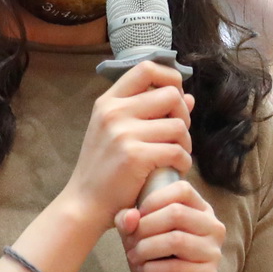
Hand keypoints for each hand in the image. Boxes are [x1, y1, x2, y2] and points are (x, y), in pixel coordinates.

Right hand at [61, 61, 192, 235]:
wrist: (84, 203)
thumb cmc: (104, 169)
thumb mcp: (118, 133)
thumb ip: (150, 112)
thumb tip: (187, 97)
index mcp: (108, 102)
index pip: (146, 68)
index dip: (170, 78)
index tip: (175, 98)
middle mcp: (114, 112)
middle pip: (170, 95)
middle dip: (183, 116)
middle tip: (178, 136)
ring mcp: (123, 133)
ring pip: (178, 126)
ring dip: (185, 144)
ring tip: (176, 156)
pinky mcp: (135, 156)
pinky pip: (177, 151)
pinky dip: (183, 162)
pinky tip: (174, 170)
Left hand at [118, 178, 227, 271]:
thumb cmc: (161, 263)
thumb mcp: (141, 237)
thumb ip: (130, 221)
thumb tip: (129, 216)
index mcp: (201, 211)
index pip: (182, 189)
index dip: (153, 200)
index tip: (137, 216)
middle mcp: (213, 228)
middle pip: (177, 213)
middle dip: (145, 227)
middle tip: (131, 242)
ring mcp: (213, 252)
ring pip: (175, 240)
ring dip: (147, 249)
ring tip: (135, 258)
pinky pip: (175, 267)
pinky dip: (152, 269)